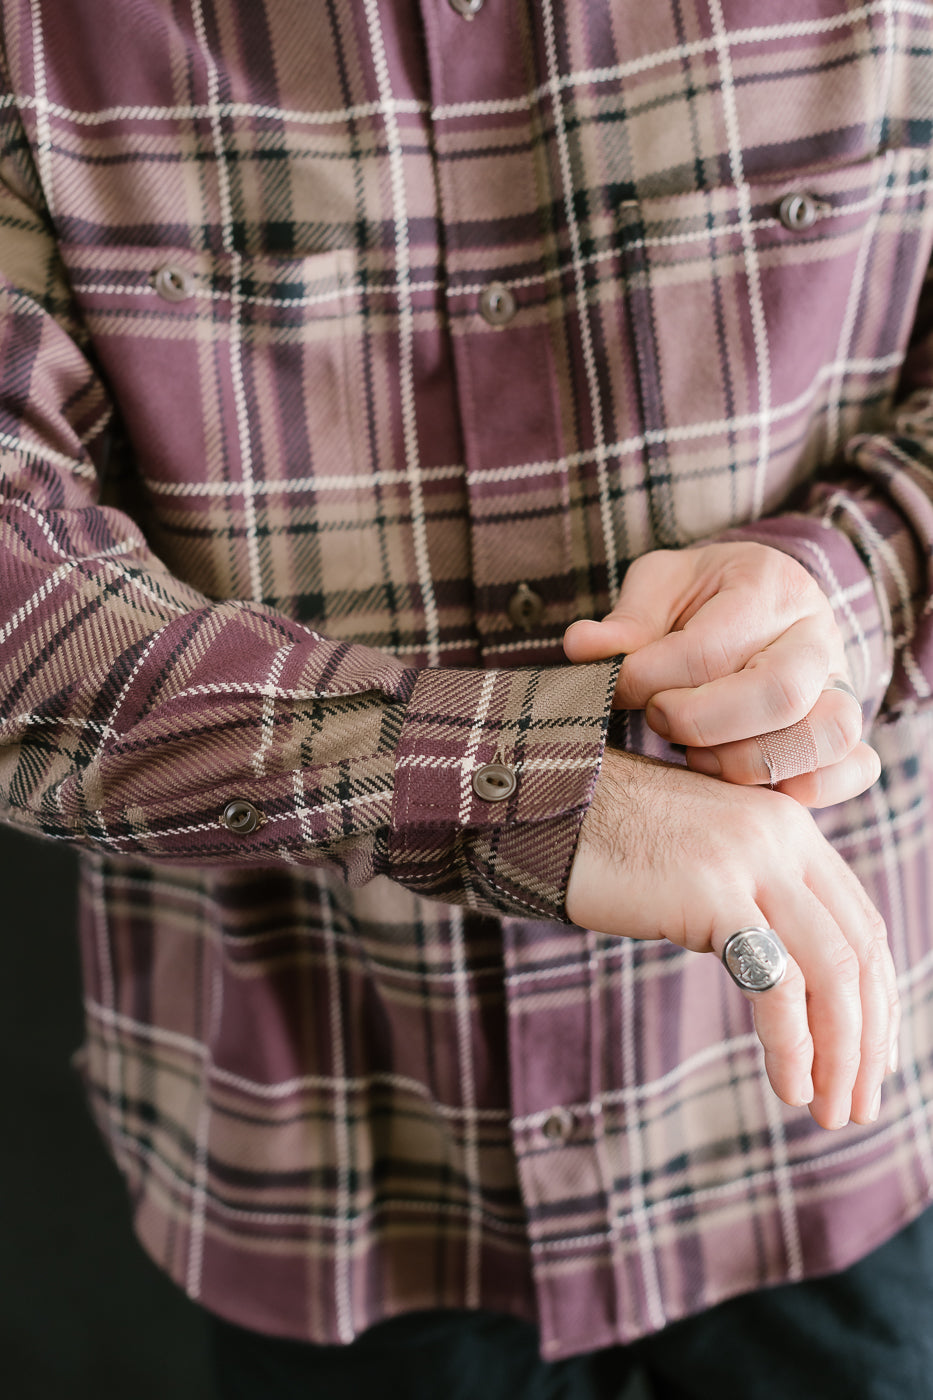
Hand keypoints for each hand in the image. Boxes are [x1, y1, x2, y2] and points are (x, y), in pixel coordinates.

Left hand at [563, 543, 879, 806]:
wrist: (756, 604)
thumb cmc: (698, 600)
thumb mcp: (658, 588)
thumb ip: (625, 621)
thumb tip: (582, 648)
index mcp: (768, 585)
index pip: (708, 647)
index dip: (648, 679)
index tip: (616, 686)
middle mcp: (817, 636)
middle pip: (778, 693)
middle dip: (699, 721)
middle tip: (656, 720)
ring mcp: (842, 687)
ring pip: (822, 736)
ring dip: (745, 762)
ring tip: (696, 755)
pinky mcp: (848, 734)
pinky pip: (854, 768)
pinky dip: (807, 789)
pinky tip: (749, 787)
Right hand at [567, 749, 897, 1129]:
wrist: (541, 805)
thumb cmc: (608, 843)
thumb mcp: (699, 864)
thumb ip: (749, 899)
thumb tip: (784, 979)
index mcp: (788, 828)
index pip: (861, 926)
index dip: (878, 1002)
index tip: (869, 1061)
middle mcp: (782, 836)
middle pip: (860, 952)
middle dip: (869, 1040)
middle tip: (858, 1105)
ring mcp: (750, 859)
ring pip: (833, 973)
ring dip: (841, 1054)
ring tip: (828, 1110)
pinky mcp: (712, 890)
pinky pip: (775, 983)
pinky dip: (793, 1045)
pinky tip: (788, 1086)